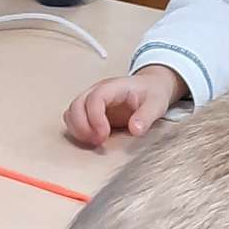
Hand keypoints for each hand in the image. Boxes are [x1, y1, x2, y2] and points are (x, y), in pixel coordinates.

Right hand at [63, 64, 184, 146]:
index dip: (95, 118)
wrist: (150, 87)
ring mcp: (90, 100)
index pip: (95, 98)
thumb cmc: (152, 93)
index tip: (104, 136)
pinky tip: (92, 139)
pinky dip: (78, 131)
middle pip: (76, 105)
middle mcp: (97, 91)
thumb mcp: (157, 103)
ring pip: (71, 113)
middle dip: (82, 127)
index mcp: (114, 86)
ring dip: (78, 130)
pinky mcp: (88, 111)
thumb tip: (135, 130)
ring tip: (95, 142)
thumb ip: (147, 115)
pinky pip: (73, 120)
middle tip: (99, 141)